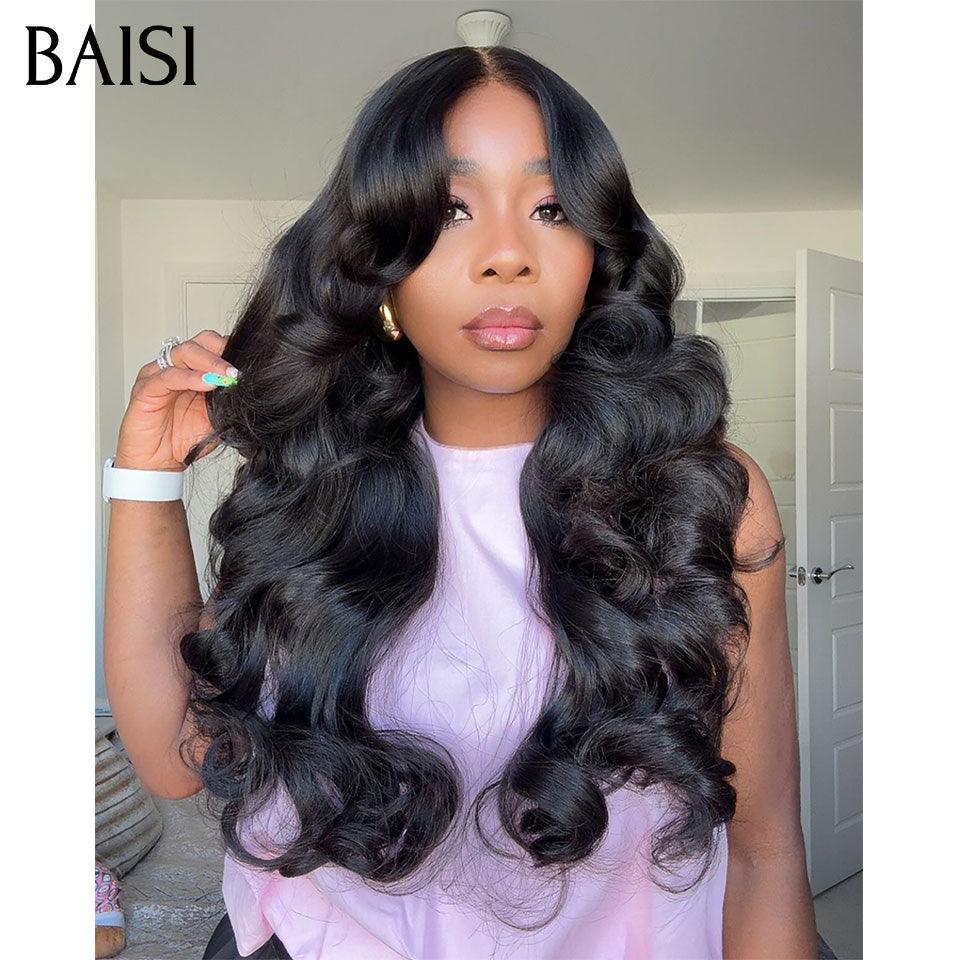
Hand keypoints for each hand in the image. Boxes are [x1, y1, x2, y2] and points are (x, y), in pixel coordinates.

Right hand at [115, 330, 237, 470]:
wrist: (159, 462)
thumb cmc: (184, 438)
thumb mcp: (216, 416)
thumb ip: (228, 399)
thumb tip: (250, 387)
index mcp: (192, 370)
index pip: (210, 345)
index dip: (229, 349)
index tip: (248, 361)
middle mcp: (175, 367)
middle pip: (198, 343)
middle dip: (221, 352)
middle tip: (237, 370)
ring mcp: (157, 375)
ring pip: (183, 353)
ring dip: (210, 363)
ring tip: (227, 376)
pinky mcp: (145, 389)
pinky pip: (168, 377)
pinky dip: (190, 378)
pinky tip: (207, 384)